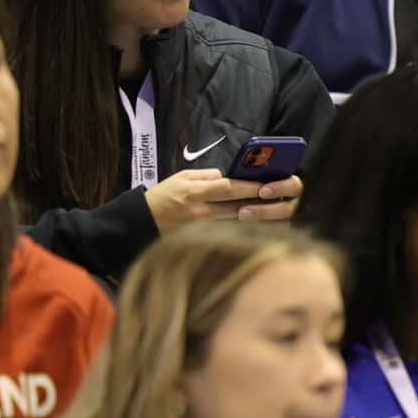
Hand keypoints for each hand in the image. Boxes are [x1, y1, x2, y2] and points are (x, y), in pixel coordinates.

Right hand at [143, 170, 301, 233]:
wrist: (139, 223)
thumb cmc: (161, 197)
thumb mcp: (180, 178)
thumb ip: (205, 176)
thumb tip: (226, 176)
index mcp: (194, 192)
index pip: (228, 189)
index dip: (249, 187)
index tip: (266, 185)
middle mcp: (199, 212)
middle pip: (236, 209)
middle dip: (258, 205)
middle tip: (278, 201)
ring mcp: (200, 229)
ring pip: (233, 225)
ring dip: (253, 220)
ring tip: (272, 215)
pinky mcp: (199, 241)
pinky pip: (224, 236)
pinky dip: (240, 233)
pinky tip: (255, 231)